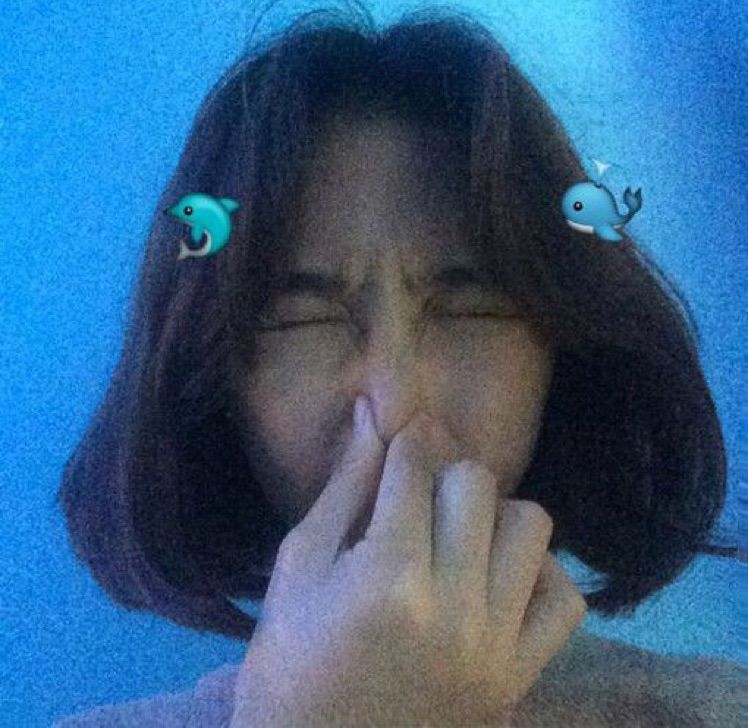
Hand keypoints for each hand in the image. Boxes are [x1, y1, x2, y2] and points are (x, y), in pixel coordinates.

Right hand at [231, 397, 586, 726]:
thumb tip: (371, 414)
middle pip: (476, 485)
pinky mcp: (521, 677)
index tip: (404, 428)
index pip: (413, 470)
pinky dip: (536, 572)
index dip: (407, 437)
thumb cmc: (289, 672)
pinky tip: (496, 575)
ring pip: (530, 527)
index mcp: (387, 580)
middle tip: (418, 490)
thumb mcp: (298, 573)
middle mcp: (455, 607)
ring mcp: (497, 646)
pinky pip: (563, 598)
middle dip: (443, 471)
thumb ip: (341, 490)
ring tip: (457, 533)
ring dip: (492, 514)